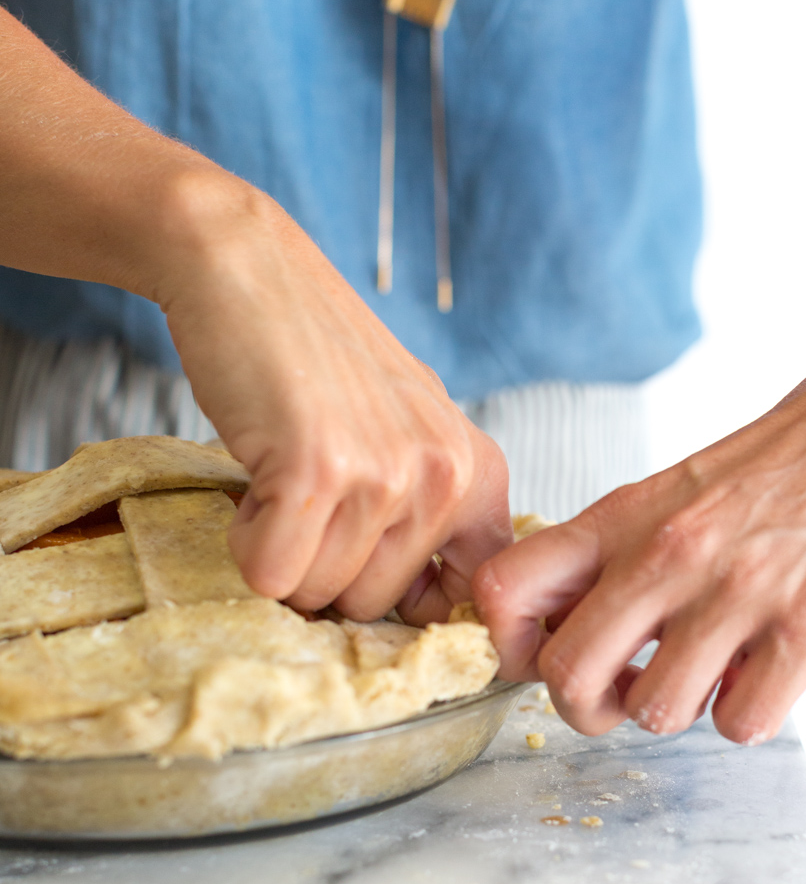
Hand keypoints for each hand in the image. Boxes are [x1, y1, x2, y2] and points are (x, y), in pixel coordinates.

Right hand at [158, 179, 511, 617]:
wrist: (248, 271)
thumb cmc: (318, 359)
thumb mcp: (409, 432)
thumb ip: (432, 515)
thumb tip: (430, 612)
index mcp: (480, 474)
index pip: (471, 595)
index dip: (411, 604)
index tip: (366, 570)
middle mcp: (447, 476)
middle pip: (371, 605)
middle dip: (323, 568)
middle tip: (307, 495)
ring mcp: (387, 474)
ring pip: (318, 593)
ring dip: (280, 549)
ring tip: (283, 477)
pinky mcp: (319, 469)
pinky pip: (272, 573)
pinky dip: (246, 541)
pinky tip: (259, 480)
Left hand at [472, 294, 805, 742]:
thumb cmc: (780, 464)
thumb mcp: (673, 494)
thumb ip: (616, 559)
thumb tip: (566, 637)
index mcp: (623, 519)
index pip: (505, 589)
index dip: (508, 646)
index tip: (542, 659)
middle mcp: (667, 554)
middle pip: (565, 675)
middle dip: (587, 708)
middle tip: (625, 691)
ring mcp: (736, 592)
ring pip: (656, 712)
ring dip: (682, 709)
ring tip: (713, 670)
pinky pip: (740, 723)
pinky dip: (751, 714)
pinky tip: (768, 672)